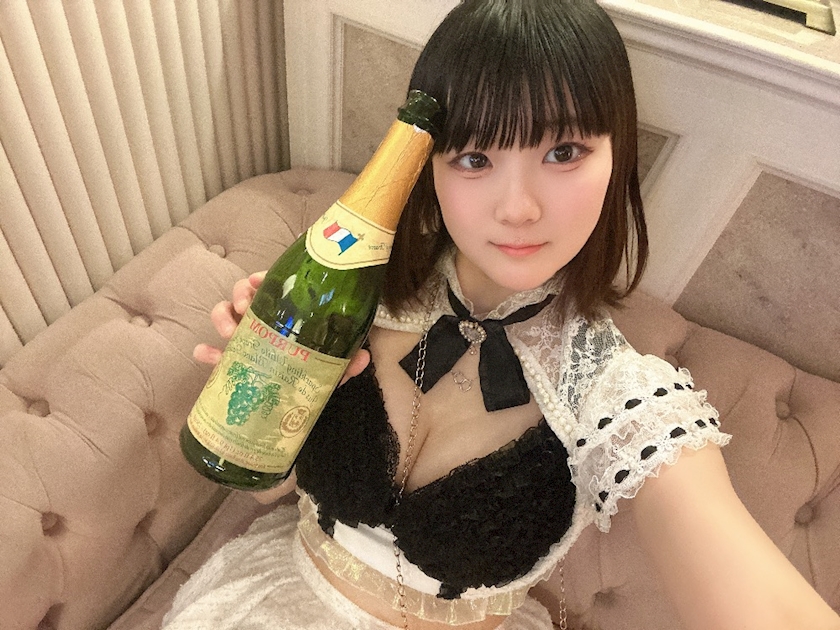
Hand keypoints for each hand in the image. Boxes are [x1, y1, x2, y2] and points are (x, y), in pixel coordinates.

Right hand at [193, 271, 370, 382]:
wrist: (294, 407)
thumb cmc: (312, 374)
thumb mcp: (330, 367)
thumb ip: (345, 363)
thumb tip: (364, 358)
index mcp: (286, 314)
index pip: (271, 285)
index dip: (260, 279)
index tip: (257, 281)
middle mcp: (262, 321)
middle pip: (243, 295)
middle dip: (239, 296)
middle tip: (245, 307)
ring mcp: (244, 339)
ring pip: (224, 316)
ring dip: (222, 318)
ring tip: (229, 332)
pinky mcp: (230, 361)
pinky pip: (214, 353)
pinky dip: (207, 352)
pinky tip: (204, 353)